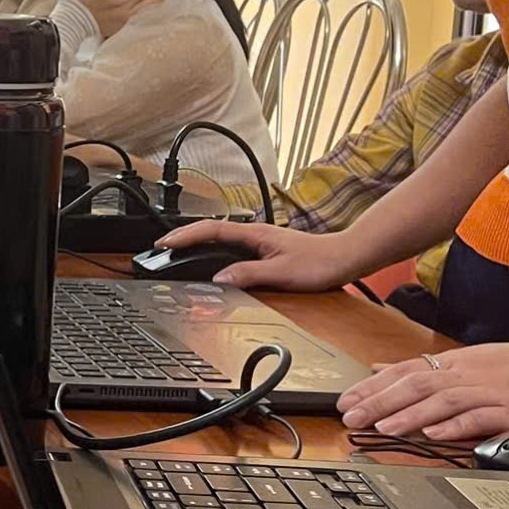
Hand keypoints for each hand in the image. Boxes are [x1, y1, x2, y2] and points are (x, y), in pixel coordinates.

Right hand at [154, 220, 359, 292]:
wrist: (345, 258)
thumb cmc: (320, 262)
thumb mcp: (281, 273)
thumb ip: (248, 274)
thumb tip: (219, 279)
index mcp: (255, 234)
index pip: (211, 230)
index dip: (185, 236)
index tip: (165, 244)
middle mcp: (255, 233)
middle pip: (211, 229)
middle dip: (184, 235)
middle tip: (162, 246)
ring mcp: (260, 239)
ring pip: (220, 235)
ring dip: (197, 240)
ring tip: (178, 250)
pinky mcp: (265, 248)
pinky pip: (231, 244)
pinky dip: (213, 247)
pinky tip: (210, 256)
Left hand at [338, 336, 508, 443]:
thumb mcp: (468, 360)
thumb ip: (425, 369)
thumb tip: (381, 369)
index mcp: (456, 363)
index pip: (405, 372)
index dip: (372, 387)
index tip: (344, 402)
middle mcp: (469, 375)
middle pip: (417, 385)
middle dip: (380, 402)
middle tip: (351, 419)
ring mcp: (492, 393)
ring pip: (443, 400)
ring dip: (410, 414)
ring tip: (383, 427)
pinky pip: (482, 418)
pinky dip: (456, 426)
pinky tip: (435, 434)